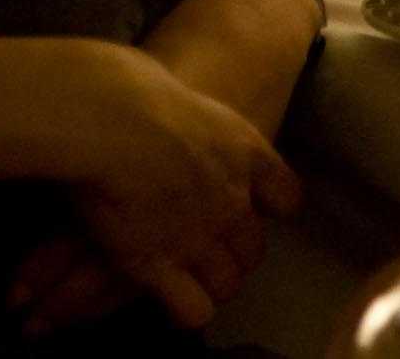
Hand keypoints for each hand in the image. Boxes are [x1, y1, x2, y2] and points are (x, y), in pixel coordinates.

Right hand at [42, 45, 300, 332]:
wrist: (112, 118)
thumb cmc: (135, 90)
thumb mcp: (180, 90)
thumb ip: (187, 115)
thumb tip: (158, 95)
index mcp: (245, 152)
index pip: (286, 195)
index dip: (273, 206)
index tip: (257, 206)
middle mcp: (232, 200)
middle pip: (254, 248)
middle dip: (236, 256)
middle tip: (209, 252)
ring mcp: (198, 237)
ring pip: (228, 283)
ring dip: (212, 286)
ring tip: (187, 283)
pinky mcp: (158, 264)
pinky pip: (194, 310)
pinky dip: (185, 309)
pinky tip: (167, 296)